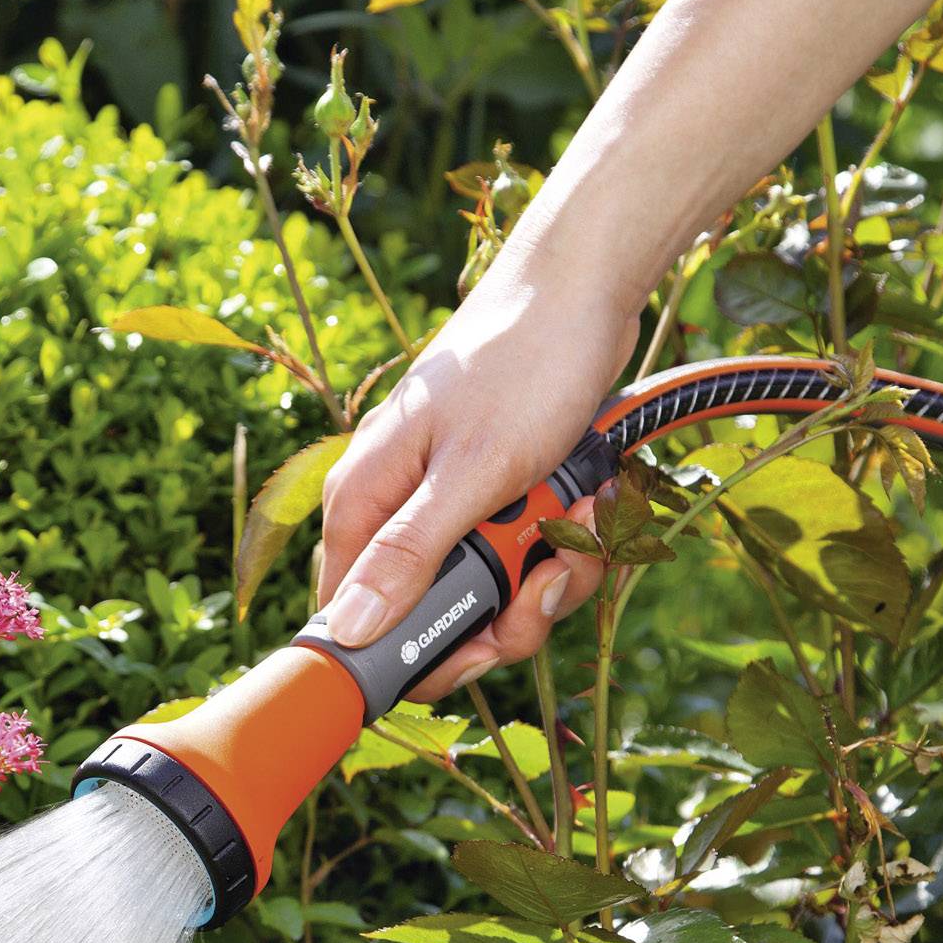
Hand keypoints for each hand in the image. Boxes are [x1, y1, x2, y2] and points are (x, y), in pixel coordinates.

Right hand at [317, 259, 640, 701]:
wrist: (585, 287)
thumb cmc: (522, 362)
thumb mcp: (471, 471)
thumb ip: (409, 554)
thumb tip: (349, 629)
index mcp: (366, 501)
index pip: (356, 620)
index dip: (417, 656)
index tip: (479, 652)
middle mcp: (401, 509)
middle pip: (443, 617)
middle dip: (512, 609)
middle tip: (551, 572)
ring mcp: (454, 503)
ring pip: (500, 591)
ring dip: (557, 568)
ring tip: (586, 511)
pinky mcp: (502, 494)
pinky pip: (533, 553)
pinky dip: (572, 536)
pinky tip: (593, 496)